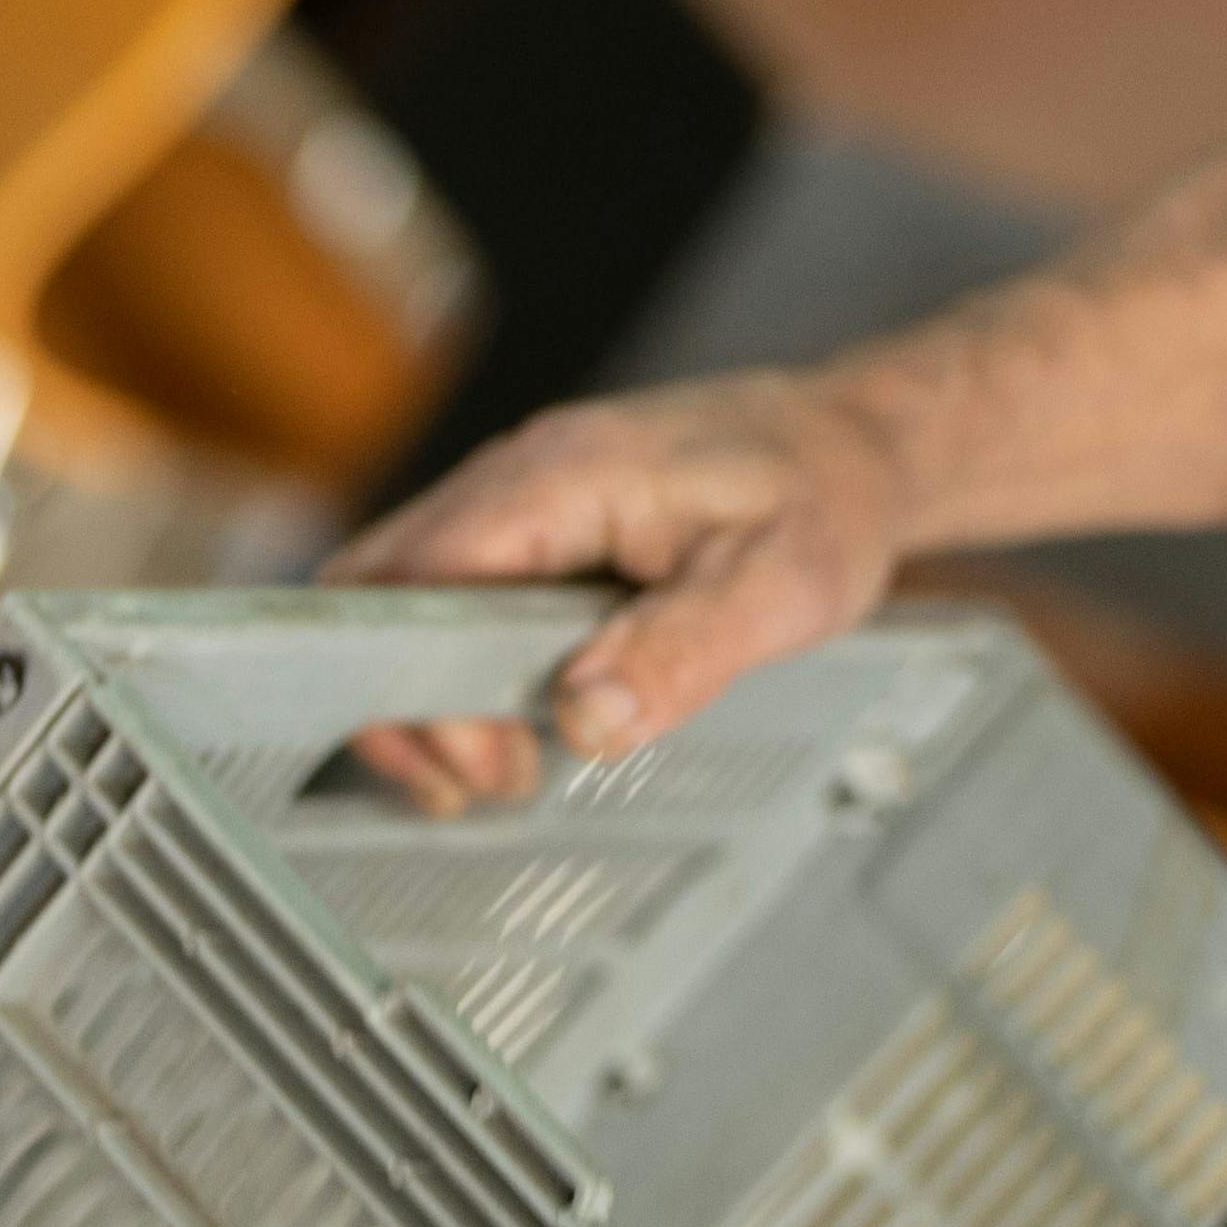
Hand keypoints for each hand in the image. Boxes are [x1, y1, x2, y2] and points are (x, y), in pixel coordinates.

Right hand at [324, 377, 901, 812]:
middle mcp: (515, 478)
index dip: (424, 685)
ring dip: (423, 694)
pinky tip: (508, 728)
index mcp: (562, 477)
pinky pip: (443, 597)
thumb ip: (683, 653)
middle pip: (374, 587)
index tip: (491, 764)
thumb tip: (586, 720)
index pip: (422, 577)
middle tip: (484, 784)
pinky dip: (450, 671)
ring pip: (398, 596)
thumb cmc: (823, 499)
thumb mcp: (782, 587)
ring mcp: (513, 500)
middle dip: (400, 703)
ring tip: (501, 769)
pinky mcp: (527, 530)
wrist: (852, 443)